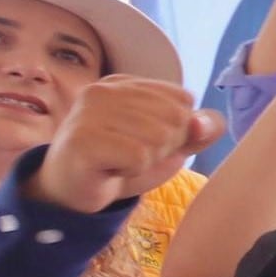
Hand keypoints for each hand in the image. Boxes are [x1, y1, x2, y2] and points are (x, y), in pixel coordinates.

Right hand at [33, 78, 219, 212]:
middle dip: (164, 147)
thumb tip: (203, 123)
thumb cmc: (123, 162)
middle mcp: (103, 90)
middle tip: (131, 155)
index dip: (178, 129)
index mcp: (124, 83)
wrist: (72, 193)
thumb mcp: (171, 144)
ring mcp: (89, 113)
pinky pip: (139, 157)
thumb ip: (200, 129)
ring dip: (147, 160)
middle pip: (176, 118)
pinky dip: (133, 170)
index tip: (145, 140)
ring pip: (159, 138)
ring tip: (119, 161)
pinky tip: (110, 169)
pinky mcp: (83, 140)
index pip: (183, 98)